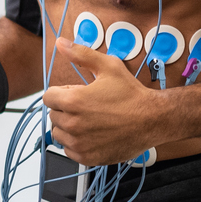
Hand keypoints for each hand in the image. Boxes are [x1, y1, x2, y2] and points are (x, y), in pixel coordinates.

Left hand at [41, 38, 168, 164]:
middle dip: (66, 109)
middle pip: (53, 115)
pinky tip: (93, 134)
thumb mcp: (108, 66)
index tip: (76, 93)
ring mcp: (79, 143)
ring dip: (69, 127)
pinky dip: (77, 143)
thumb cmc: (131, 94)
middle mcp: (72, 124)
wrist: (152, 120)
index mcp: (73, 101)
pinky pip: (69, 150)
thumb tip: (60, 43)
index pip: (48, 97)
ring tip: (90, 120)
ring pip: (59, 134)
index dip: (62, 93)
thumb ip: (81, 54)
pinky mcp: (87, 157)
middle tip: (88, 106)